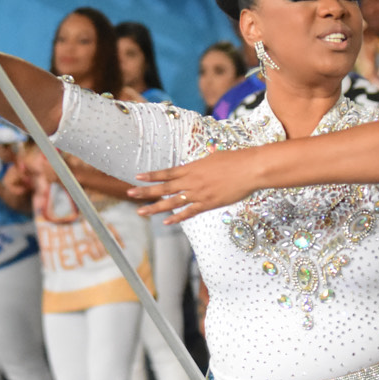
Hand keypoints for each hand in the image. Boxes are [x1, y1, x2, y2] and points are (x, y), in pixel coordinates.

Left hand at [128, 148, 263, 223]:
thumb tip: (195, 167)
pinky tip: (166, 222)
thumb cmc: (234, 160)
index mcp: (192, 168)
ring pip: (172, 202)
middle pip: (164, 187)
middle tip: (129, 194)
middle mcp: (191, 181)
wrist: (249, 169)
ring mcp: (198, 194)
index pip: (167, 172)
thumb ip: (201, 165)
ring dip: (155, 207)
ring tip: (141, 211)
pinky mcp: (208, 204)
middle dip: (145, 192)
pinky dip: (177, 217)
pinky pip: (189, 212)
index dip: (152, 175)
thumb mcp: (213, 158)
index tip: (137, 177)